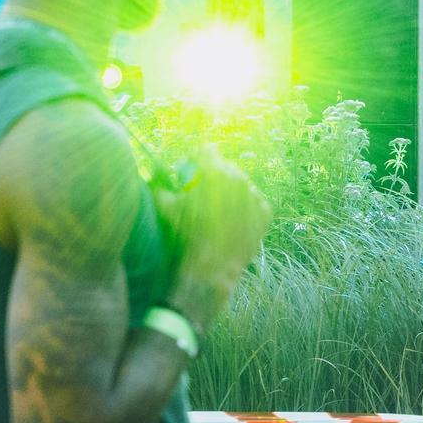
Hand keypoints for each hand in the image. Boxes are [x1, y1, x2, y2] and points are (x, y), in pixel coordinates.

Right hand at [158, 146, 271, 326]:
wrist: (208, 272)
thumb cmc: (182, 236)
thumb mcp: (163, 206)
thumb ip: (160, 183)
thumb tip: (157, 175)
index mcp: (216, 172)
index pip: (206, 151)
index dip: (195, 159)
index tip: (188, 170)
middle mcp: (240, 179)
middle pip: (225, 168)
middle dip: (212, 177)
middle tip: (200, 194)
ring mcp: (255, 197)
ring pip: (240, 186)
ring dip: (229, 193)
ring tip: (215, 211)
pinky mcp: (265, 214)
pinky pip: (253, 204)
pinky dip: (243, 209)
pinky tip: (230, 221)